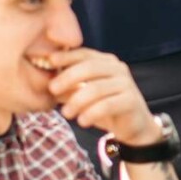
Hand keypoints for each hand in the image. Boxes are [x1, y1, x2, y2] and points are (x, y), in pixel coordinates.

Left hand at [44, 49, 159, 145]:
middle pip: (89, 67)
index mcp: (106, 62)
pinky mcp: (131, 100)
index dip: (66, 56)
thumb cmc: (105, 107)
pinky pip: (107, 105)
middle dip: (68, 77)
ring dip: (77, 101)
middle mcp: (118, 68)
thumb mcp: (84, 95)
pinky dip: (91, 114)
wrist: (133, 125)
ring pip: (96, 88)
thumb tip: (47, 84)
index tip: (49, 62)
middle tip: (52, 90)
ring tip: (66, 114)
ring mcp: (126, 83)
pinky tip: (82, 122)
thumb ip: (69, 87)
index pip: (85, 54)